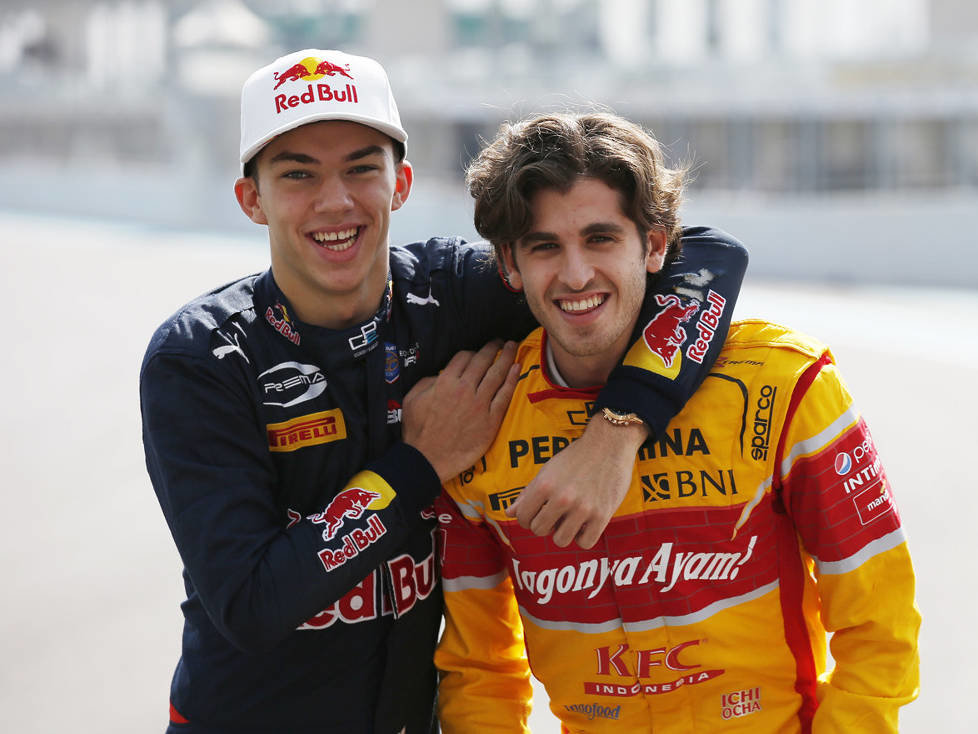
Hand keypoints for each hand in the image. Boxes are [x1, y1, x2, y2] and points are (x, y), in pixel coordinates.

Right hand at [402, 340, 519, 481]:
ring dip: (506, 357)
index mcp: (445, 382)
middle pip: (483, 361)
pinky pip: (505, 395)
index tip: (477, 352)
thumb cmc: (417, 431)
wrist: (428, 460)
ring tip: (512, 346)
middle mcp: (465, 389)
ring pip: (497, 374)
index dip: (472, 352)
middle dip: (493, 347)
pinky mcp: (491, 420)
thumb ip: (428, 382)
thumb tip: (441, 375)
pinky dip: (512, 379)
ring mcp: (480, 404)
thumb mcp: (413, 399)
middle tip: (500, 341)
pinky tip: (517, 368)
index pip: (464, 357)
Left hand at [505, 414, 648, 547]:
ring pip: (561, 540)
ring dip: (563, 533)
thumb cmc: (575, 457)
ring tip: (570, 520)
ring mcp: (583, 508)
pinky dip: (583, 537)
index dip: (527, 519)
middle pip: (539, 530)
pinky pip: (585, 543)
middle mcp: (562, 498)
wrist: (609, 443)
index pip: (522, 518)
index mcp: (544, 485)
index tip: (537, 514)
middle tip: (554, 516)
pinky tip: (585, 524)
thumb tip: (509, 513)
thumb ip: (528, 493)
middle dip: (544, 525)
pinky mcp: (602, 515)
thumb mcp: (548, 471)